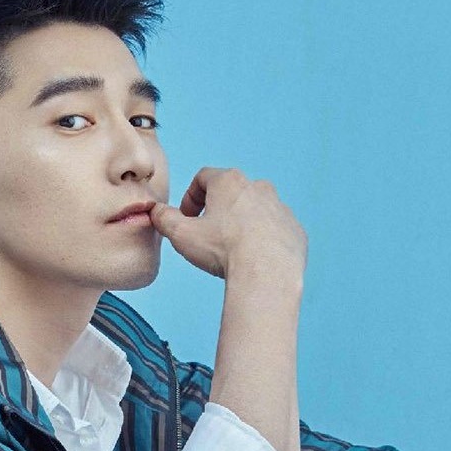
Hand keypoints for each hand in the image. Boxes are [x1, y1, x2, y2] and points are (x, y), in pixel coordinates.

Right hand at [150, 167, 307, 280]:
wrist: (266, 273)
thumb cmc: (223, 249)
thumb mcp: (181, 235)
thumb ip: (164, 219)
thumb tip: (156, 212)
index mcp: (229, 182)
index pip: (203, 177)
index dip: (190, 196)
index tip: (187, 216)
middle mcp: (258, 188)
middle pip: (232, 191)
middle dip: (217, 208)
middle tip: (207, 232)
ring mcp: (280, 208)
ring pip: (256, 210)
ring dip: (241, 223)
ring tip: (231, 248)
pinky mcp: (293, 229)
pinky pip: (275, 230)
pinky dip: (263, 239)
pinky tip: (252, 259)